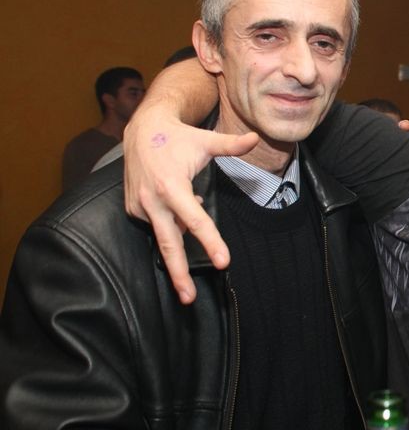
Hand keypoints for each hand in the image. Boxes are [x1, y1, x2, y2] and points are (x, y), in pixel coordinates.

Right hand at [124, 112, 258, 303]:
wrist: (140, 132)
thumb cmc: (178, 138)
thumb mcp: (205, 140)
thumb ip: (231, 145)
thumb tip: (256, 139)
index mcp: (172, 186)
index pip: (196, 220)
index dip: (211, 241)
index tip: (223, 262)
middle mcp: (153, 200)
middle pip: (168, 243)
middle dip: (178, 273)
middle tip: (188, 297)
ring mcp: (140, 207)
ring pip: (163, 236)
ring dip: (176, 254)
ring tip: (185, 278)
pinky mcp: (132, 209)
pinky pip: (156, 225)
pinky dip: (170, 224)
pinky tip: (177, 213)